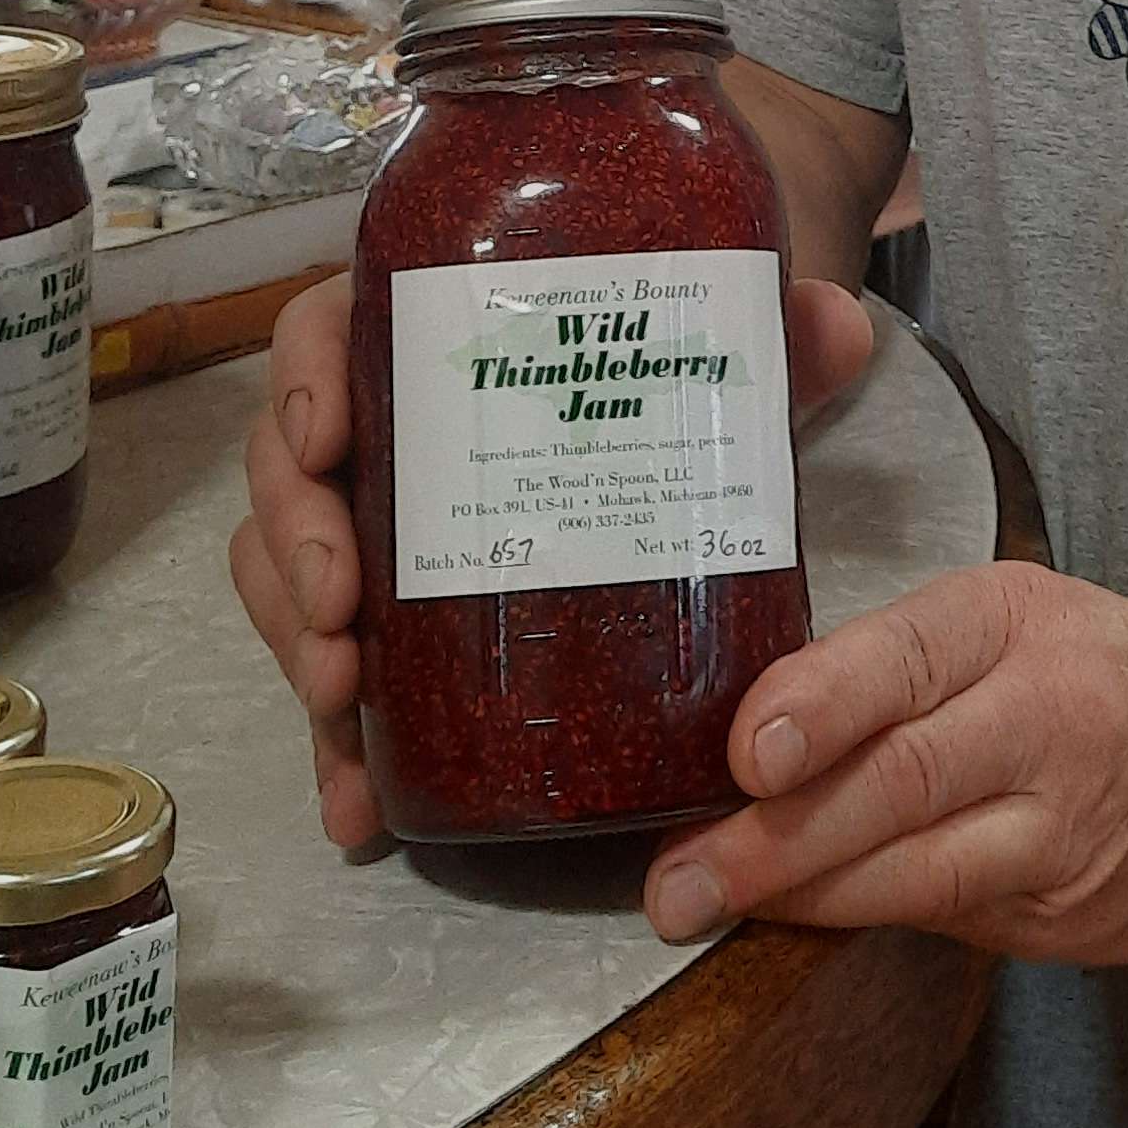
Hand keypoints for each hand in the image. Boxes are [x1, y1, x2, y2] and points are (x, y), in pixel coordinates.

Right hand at [231, 269, 881, 849]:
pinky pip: (343, 672)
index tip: (323, 438)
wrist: (671, 404)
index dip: (300, 383)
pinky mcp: (409, 615)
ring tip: (338, 707)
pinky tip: (359, 804)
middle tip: (341, 617)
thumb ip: (782, 331)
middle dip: (295, 549)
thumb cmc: (659, 353)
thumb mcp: (719, 337)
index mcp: (426, 330)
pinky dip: (340, 743)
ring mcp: (386, 524)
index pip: (325, 332)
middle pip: (290, 474)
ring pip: (291, 575)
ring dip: (294, 645)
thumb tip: (837, 323)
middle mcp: (385, 424)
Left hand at [640, 561, 1127, 965]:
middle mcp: (1050, 724)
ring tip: (706, 906)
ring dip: (802, 899)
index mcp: (1024, 627)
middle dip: (773, 841)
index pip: (911, 660)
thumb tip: (756, 726)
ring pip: (917, 876)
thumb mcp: (1021, 616)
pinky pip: (950, 922)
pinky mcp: (1073, 921)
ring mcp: (1067, 836)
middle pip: (899, 787)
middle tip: (678, 879)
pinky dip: (870, 917)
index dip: (823, 705)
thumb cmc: (1116, 669)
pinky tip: (805, 916)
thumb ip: (903, 662)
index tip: (745, 750)